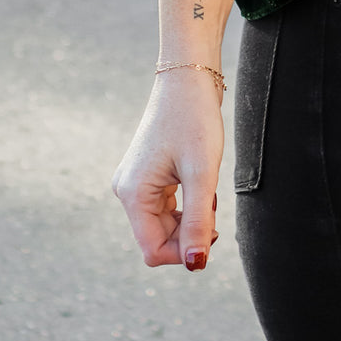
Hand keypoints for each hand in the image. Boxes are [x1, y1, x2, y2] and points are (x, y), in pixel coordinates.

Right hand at [112, 70, 223, 268]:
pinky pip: (165, 207)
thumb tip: (196, 264)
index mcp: (132, 193)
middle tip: (213, 205)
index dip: (184, 252)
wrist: (188, 76)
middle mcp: (126, 191)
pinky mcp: (147, 174)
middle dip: (190, 232)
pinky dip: (187, 204)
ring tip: (207, 191)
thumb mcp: (202, 173)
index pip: (153, 250)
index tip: (212, 230)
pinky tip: (201, 186)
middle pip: (158, 239)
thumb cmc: (194, 118)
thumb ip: (198, 221)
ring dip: (190, 217)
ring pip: (163, 224)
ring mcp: (135, 182)